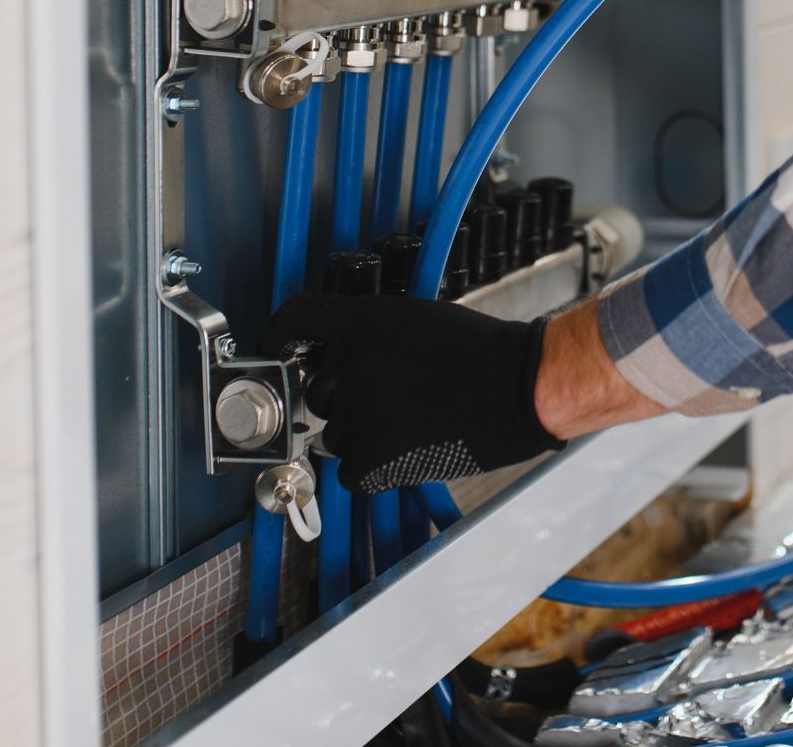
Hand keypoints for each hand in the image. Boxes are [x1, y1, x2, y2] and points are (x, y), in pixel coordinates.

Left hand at [261, 294, 562, 493]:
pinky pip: (350, 473)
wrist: (520, 388)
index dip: (275, 340)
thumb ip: (366, 337)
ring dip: (362, 436)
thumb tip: (333, 362)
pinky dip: (374, 469)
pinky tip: (411, 448)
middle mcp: (350, 365)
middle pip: (316, 392)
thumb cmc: (480, 352)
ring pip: (333, 435)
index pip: (292, 320)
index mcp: (361, 322)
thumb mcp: (413, 320)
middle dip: (343, 401)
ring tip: (411, 423)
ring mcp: (359, 413)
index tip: (272, 353)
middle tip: (388, 402)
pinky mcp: (373, 458)